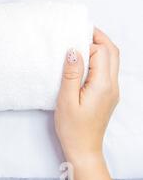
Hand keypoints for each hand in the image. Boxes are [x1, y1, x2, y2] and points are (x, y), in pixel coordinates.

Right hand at [55, 28, 119, 179]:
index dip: (88, 42)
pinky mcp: (108, 95)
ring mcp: (112, 90)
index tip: (71, 36)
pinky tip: (83, 60)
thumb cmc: (72, 127)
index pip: (101, 52)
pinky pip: (107, 70)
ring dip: (99, 47)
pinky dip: (98, 59)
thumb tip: (73, 50)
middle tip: (80, 30)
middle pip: (113, 52)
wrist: (83, 149)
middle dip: (98, 38)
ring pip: (112, 60)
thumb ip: (71, 73)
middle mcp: (112, 86)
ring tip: (80, 42)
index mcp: (103, 85)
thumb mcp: (66, 100)